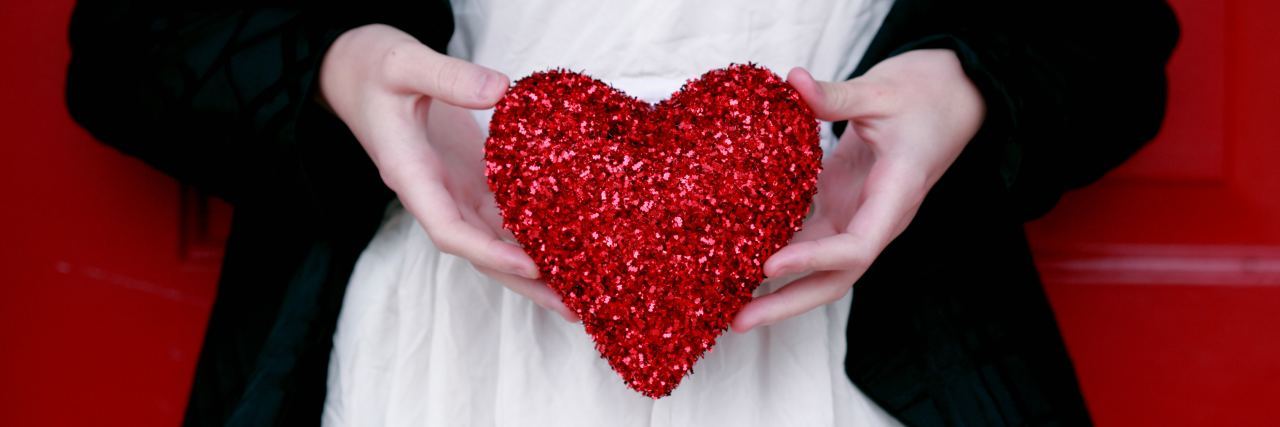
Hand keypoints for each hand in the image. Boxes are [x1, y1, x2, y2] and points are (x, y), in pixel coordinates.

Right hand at [319, 24, 576, 321]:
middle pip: (480, 250)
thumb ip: (448, 77)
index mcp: (411, 175)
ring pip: (495, 239)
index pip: (448, 229)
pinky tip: (569, 246)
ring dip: (535, 267)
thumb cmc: (370, 66)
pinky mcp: (468, 175)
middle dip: (524, 281)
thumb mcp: (403, 62)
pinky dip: (533, 232)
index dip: (489, 251)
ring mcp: (452, 188)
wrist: (350, 68)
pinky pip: (502, 212)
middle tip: (573, 307)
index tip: (531, 264)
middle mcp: (433, 193)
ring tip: (581, 292)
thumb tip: (501, 90)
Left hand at [732, 49, 985, 331]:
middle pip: (835, 278)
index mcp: (896, 196)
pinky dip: (777, 251)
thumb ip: (837, 96)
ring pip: (820, 267)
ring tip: (728, 303)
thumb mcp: (882, 90)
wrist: (952, 98)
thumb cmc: (924, 95)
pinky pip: (809, 239)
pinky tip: (737, 260)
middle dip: (787, 303)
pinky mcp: (843, 205)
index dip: (814, 260)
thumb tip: (793, 81)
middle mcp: (878, 218)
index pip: (857, 246)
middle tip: (737, 320)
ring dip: (777, 288)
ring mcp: (860, 216)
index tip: (770, 265)